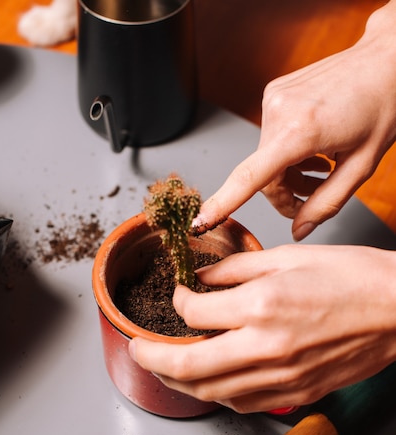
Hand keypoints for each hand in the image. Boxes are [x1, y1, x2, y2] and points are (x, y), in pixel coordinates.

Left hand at [129, 245, 395, 412]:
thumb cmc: (352, 277)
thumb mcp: (288, 257)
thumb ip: (235, 270)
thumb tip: (202, 280)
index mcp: (261, 304)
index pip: (193, 313)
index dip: (177, 304)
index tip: (180, 297)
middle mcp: (265, 346)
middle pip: (187, 365)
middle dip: (150, 358)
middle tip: (137, 350)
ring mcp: (281, 376)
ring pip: (210, 392)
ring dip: (178, 383)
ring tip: (165, 369)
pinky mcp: (296, 392)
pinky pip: (243, 404)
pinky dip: (217, 394)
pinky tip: (211, 382)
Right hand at [193, 2, 395, 240]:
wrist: (386, 60)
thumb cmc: (383, 106)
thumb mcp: (362, 166)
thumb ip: (327, 204)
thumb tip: (299, 230)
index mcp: (302, 130)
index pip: (251, 177)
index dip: (223, 203)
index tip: (200, 220)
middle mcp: (279, 111)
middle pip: (263, 175)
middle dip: (283, 194)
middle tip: (310, 199)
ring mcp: (273, 100)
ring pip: (266, 158)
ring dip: (287, 174)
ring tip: (319, 172)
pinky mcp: (274, 94)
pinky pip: (271, 138)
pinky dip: (287, 153)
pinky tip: (313, 152)